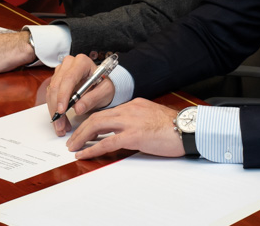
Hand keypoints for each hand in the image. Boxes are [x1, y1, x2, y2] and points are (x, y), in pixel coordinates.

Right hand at [47, 54, 115, 135]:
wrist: (101, 85)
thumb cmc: (103, 85)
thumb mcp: (105, 92)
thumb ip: (92, 99)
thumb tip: (78, 109)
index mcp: (82, 62)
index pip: (69, 78)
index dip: (63, 95)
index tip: (62, 110)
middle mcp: (69, 64)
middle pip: (57, 85)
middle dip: (56, 107)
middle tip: (61, 125)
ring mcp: (61, 71)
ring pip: (51, 92)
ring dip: (54, 111)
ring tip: (62, 126)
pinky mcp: (56, 80)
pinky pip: (51, 95)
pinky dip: (54, 109)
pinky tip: (61, 121)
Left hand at [65, 98, 182, 159]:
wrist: (188, 128)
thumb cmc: (174, 127)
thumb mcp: (151, 117)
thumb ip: (136, 120)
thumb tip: (124, 131)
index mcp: (133, 104)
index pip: (106, 112)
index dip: (91, 122)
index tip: (83, 130)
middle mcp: (129, 109)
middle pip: (96, 117)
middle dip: (81, 130)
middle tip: (71, 141)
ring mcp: (130, 121)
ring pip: (97, 125)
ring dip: (81, 137)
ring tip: (73, 148)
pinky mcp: (134, 135)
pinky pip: (107, 142)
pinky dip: (93, 148)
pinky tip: (84, 154)